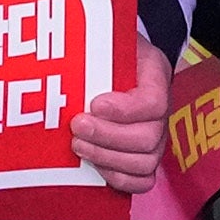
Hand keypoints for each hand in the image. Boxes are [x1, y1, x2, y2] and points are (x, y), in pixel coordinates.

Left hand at [74, 34, 167, 199]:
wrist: (115, 60)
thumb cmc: (106, 50)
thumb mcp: (105, 37)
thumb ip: (92, 43)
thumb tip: (58, 50)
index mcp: (155, 76)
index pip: (154, 102)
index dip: (124, 110)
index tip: (94, 104)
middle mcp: (161, 111)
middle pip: (148, 138)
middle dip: (107, 137)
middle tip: (76, 126)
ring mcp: (155, 138)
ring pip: (145, 163)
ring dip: (107, 159)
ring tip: (78, 146)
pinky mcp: (143, 157)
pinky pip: (143, 181)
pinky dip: (120, 180)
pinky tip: (95, 167)